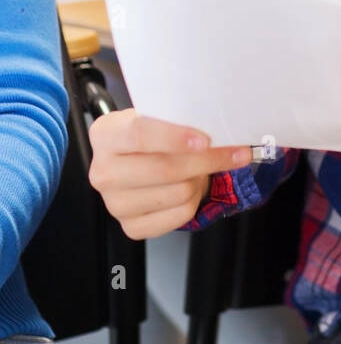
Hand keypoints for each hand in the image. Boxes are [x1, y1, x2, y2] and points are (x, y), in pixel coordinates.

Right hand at [88, 110, 251, 239]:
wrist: (142, 159)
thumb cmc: (153, 134)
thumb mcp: (157, 116)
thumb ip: (176, 117)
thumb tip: (216, 123)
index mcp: (105, 135)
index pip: (139, 135)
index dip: (175, 138)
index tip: (205, 140)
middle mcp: (102, 172)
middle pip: (163, 168)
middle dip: (205, 160)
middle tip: (234, 153)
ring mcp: (114, 204)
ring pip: (177, 192)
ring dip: (200, 179)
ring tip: (200, 167)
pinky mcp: (131, 227)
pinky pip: (179, 215)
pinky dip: (196, 200)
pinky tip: (193, 186)